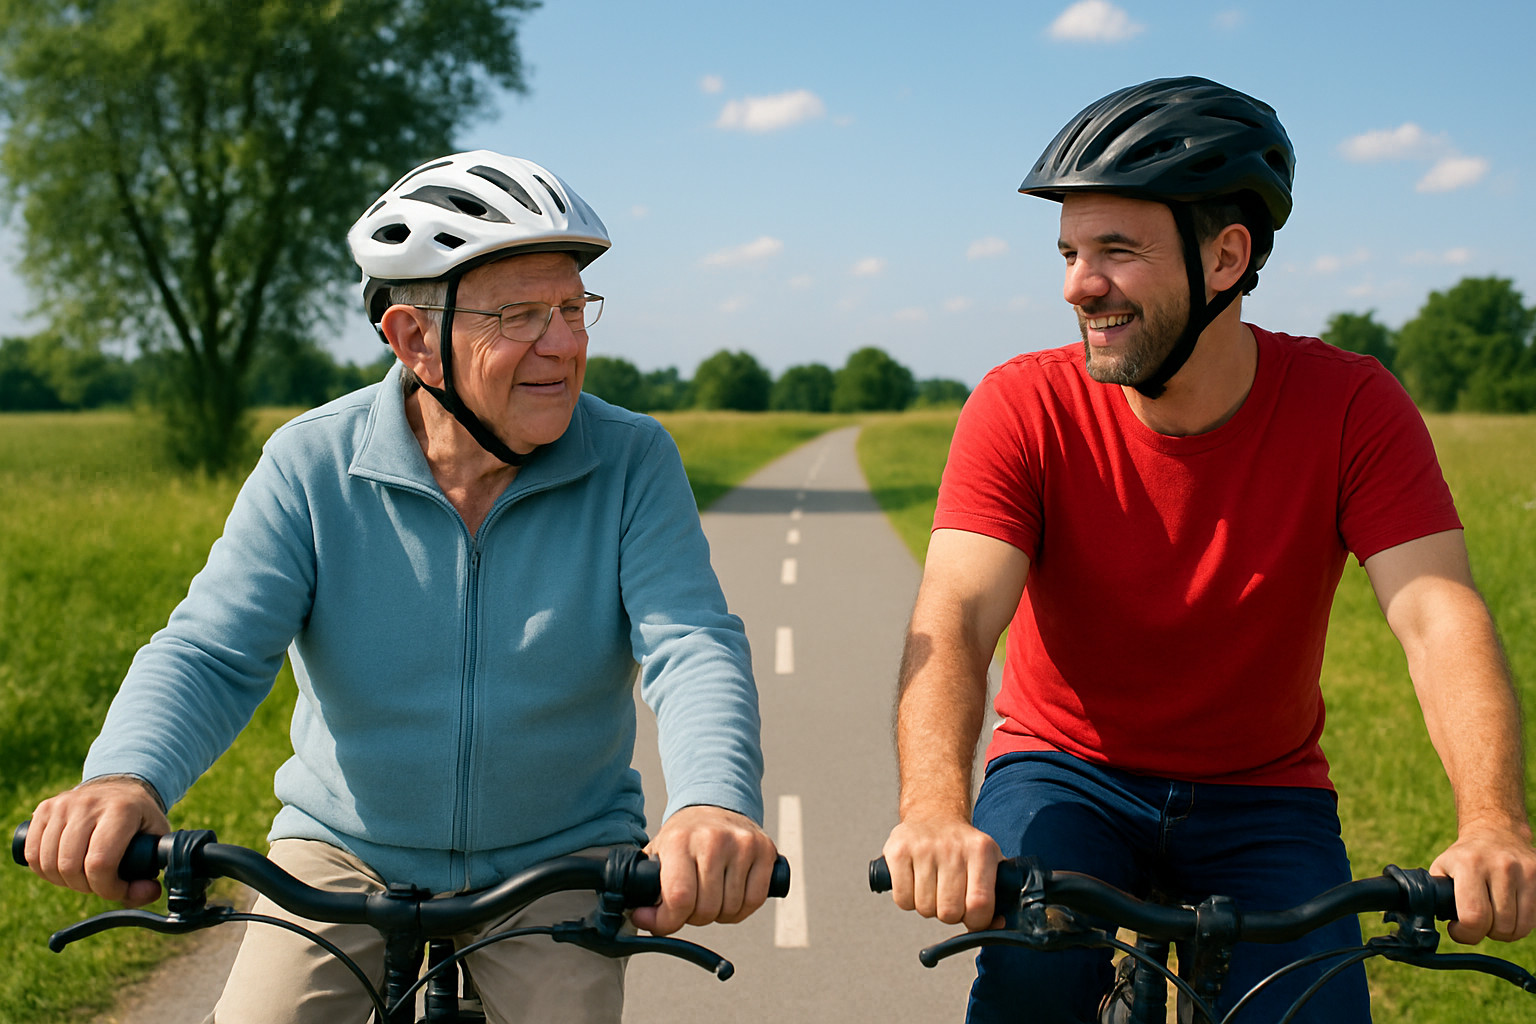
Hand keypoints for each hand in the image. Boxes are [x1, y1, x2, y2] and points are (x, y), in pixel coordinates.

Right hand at [24, 776, 169, 906]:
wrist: (120, 788)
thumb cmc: (139, 821)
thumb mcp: (155, 839)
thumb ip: (152, 869)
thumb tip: (149, 892)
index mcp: (121, 810)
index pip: (101, 862)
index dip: (106, 888)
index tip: (117, 890)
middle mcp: (89, 804)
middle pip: (70, 865)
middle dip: (84, 886)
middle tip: (97, 883)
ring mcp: (63, 804)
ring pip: (48, 862)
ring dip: (63, 881)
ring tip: (81, 877)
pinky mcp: (45, 809)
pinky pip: (32, 853)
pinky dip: (43, 871)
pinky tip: (60, 870)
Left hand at [631, 804, 777, 935]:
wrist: (715, 805)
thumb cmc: (685, 836)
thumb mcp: (658, 852)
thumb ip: (647, 886)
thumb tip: (641, 917)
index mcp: (680, 840)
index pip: (679, 897)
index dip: (666, 921)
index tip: (658, 922)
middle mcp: (713, 840)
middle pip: (706, 908)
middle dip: (693, 917)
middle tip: (688, 905)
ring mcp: (743, 844)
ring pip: (731, 909)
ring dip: (717, 914)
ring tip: (709, 897)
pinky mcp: (765, 850)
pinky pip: (755, 900)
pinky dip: (741, 910)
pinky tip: (730, 898)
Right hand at [882, 816, 1002, 931]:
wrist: (934, 814)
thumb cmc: (963, 849)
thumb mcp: (988, 863)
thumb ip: (997, 896)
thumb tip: (998, 925)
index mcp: (981, 850)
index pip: (979, 904)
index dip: (976, 922)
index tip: (972, 917)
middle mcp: (952, 846)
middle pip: (949, 912)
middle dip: (949, 914)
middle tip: (949, 898)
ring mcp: (923, 847)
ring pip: (924, 908)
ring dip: (928, 906)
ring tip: (932, 887)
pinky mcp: (897, 851)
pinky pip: (902, 899)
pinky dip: (907, 900)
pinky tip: (914, 883)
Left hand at [1429, 822, 1535, 943]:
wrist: (1496, 832)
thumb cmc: (1464, 858)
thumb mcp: (1442, 868)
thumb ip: (1435, 894)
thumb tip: (1428, 918)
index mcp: (1469, 864)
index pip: (1474, 916)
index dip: (1466, 933)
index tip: (1458, 929)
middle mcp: (1501, 866)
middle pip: (1500, 926)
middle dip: (1486, 933)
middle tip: (1477, 921)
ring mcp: (1525, 871)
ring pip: (1521, 928)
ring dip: (1506, 932)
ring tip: (1493, 918)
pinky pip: (1535, 919)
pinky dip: (1522, 924)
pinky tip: (1510, 911)